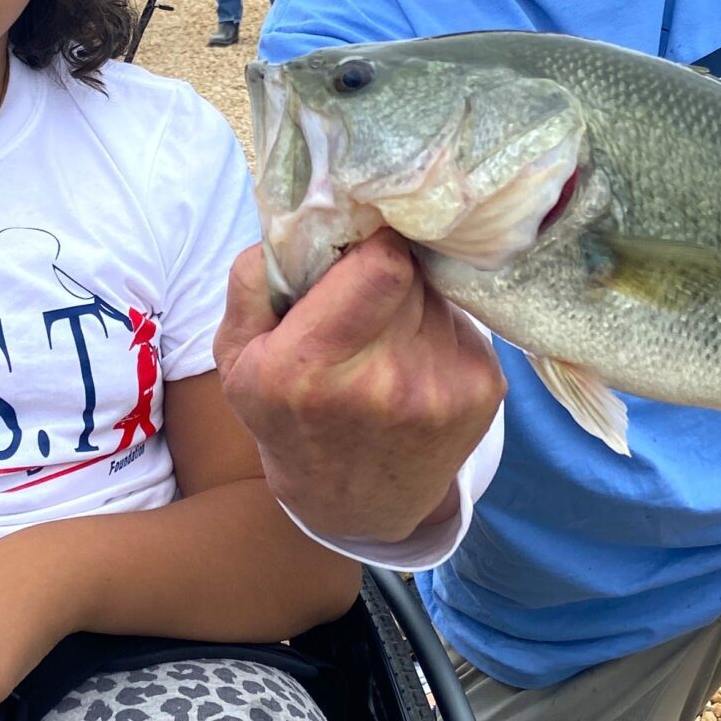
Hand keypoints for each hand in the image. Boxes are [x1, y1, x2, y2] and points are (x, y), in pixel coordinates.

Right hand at [215, 230, 504, 545]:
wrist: (350, 503)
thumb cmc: (286, 416)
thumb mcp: (236, 355)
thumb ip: (253, 280)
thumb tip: (303, 217)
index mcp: (310, 367)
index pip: (384, 265)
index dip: (374, 243)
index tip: (360, 246)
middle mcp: (383, 384)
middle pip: (411, 271)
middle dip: (389, 269)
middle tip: (365, 294)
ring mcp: (442, 391)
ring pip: (438, 293)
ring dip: (415, 299)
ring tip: (387, 335)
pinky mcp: (485, 392)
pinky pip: (464, 322)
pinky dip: (440, 328)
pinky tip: (415, 360)